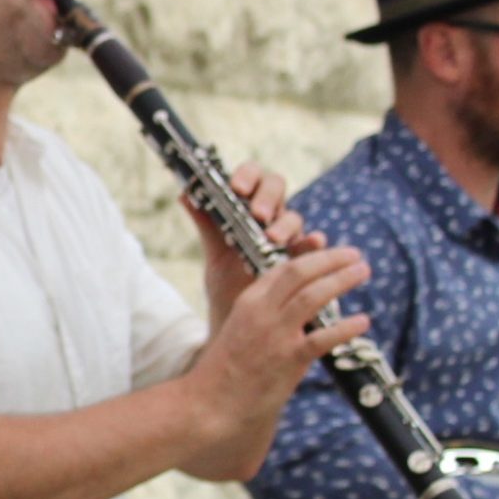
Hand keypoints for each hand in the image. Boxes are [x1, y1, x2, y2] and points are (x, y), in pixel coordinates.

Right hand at [183, 242, 370, 449]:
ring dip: (342, 280)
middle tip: (356, 254)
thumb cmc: (229, 370)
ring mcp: (275, 334)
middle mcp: (262, 312)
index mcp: (249, 301)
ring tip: (364, 272)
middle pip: (300, 272)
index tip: (334, 254)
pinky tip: (363, 321)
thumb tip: (302, 305)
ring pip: (313, 295)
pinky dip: (346, 327)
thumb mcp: (242, 330)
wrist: (213, 403)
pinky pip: (323, 337)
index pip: (284, 268)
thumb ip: (269, 314)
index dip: (313, 257)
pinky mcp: (288, 359)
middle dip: (331, 259)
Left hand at [186, 161, 308, 325]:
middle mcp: (270, 218)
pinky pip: (313, 247)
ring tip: (272, 238)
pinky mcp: (303, 260)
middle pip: (276, 188)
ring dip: (285, 223)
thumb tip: (184, 194)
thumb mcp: (215, 254)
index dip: (248, 176)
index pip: (252, 177)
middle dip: (267, 197)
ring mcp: (289, 238)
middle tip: (257, 214)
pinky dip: (313, 242)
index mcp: (246, 209)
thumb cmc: (227, 284)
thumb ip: (206, 225)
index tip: (237, 188)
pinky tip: (314, 242)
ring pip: (293, 216)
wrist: (239, 322)